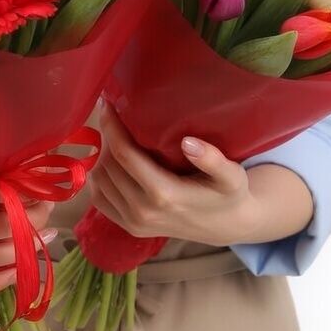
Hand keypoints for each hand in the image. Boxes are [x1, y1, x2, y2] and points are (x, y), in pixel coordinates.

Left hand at [88, 101, 258, 247]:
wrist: (226, 226)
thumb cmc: (228, 194)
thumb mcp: (231, 176)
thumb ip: (214, 160)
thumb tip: (189, 143)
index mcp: (164, 195)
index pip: (124, 155)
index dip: (111, 127)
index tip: (107, 103)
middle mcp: (142, 211)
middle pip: (108, 166)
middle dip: (107, 137)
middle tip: (114, 115)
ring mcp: (133, 223)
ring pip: (99, 181)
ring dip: (102, 156)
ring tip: (115, 135)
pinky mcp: (129, 228)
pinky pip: (99, 198)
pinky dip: (100, 176)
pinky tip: (113, 160)